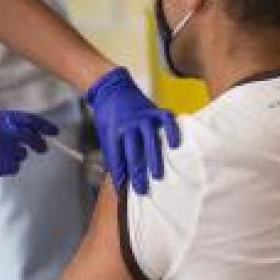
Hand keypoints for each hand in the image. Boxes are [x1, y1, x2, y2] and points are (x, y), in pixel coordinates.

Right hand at [0, 111, 58, 188]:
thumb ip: (8, 124)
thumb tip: (34, 129)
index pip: (27, 119)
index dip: (44, 125)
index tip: (54, 131)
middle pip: (30, 137)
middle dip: (39, 144)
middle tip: (42, 149)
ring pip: (22, 154)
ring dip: (17, 156)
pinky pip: (14, 167)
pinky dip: (9, 167)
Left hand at [86, 67, 180, 194]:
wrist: (112, 89)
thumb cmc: (108, 117)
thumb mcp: (104, 135)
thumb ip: (113, 155)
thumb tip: (119, 180)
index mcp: (112, 131)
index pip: (115, 155)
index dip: (119, 173)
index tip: (122, 188)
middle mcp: (128, 124)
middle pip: (133, 151)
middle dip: (137, 172)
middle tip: (142, 189)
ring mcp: (143, 116)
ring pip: (149, 139)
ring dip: (153, 158)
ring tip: (157, 176)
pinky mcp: (155, 110)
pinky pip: (166, 120)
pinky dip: (172, 132)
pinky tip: (175, 145)